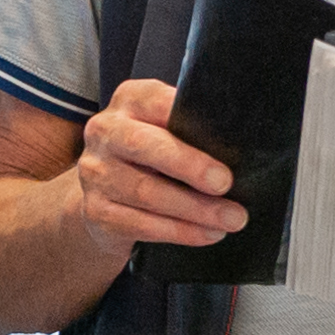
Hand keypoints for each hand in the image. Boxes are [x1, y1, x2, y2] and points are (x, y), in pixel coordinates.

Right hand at [56, 80, 243, 254]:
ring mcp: (96, 172)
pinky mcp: (97, 210)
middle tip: (225, 184)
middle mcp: (106, 132)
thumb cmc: (152, 155)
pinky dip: (180, 232)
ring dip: (195, 209)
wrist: (104, 194)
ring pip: (146, 192)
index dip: (187, 119)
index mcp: (130, 101)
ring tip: (230, 218)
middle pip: (145, 146)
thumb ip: (192, 126)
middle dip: (190, 167)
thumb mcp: (167, 129)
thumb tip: (238, 144)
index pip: (157, 102)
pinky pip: (141, 224)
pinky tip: (206, 233)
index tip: (219, 140)